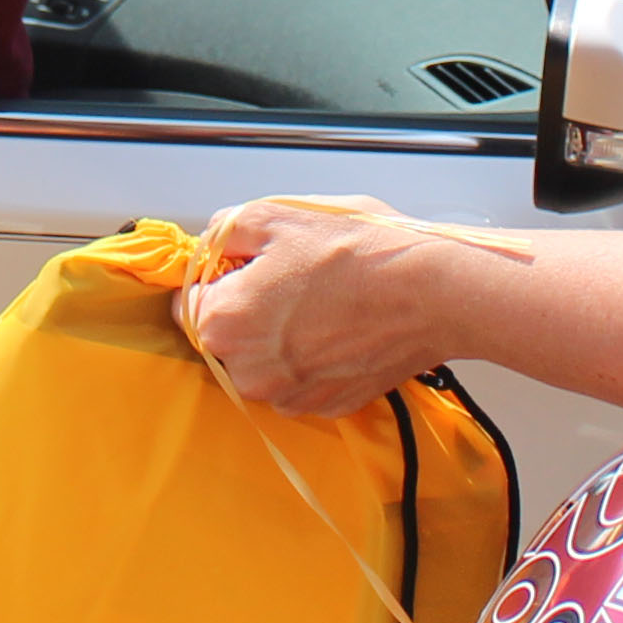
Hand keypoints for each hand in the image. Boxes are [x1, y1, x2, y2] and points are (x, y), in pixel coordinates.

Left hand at [182, 195, 481, 415]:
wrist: (432, 294)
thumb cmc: (361, 254)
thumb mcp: (278, 216)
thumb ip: (225, 230)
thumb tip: (214, 243)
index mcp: (224, 322)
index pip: (189, 301)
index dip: (219, 275)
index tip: (247, 264)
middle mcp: (250, 371)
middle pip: (228, 336)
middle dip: (250, 308)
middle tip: (293, 277)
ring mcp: (291, 396)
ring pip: (266, 362)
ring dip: (283, 337)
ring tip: (324, 301)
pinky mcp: (329, 406)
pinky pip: (304, 380)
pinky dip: (315, 358)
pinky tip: (342, 326)